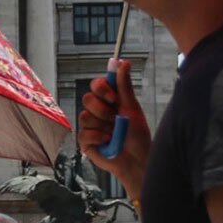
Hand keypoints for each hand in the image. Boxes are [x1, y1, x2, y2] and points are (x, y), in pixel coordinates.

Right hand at [77, 59, 150, 196]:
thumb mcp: (132, 108)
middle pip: (87, 98)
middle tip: (116, 118)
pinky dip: (99, 137)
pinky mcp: (86, 141)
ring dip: (103, 125)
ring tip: (114, 133)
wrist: (138, 160)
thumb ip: (124, 86)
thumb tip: (123, 62)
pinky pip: (84, 133)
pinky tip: (108, 142)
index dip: (102, 88)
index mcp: (109, 101)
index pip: (96, 85)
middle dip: (103, 110)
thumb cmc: (137, 135)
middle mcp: (98, 112)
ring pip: (85, 116)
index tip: (113, 97)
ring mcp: (91, 127)